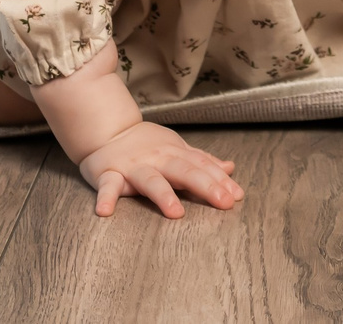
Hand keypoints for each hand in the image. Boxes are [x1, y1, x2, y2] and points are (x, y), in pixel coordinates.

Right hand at [77, 120, 243, 217]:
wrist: (106, 130)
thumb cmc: (145, 145)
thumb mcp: (176, 148)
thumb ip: (202, 160)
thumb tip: (230, 168)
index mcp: (174, 153)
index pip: (201, 166)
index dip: (219, 180)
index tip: (237, 196)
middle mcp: (157, 159)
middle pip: (183, 171)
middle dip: (205, 185)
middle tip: (224, 202)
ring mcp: (133, 167)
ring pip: (150, 180)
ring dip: (162, 195)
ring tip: (175, 212)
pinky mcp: (108, 174)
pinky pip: (108, 187)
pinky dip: (106, 198)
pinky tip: (105, 211)